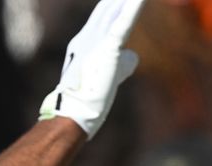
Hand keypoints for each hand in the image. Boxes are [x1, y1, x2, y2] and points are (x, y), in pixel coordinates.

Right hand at [39, 0, 144, 138]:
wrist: (76, 109)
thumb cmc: (90, 96)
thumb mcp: (109, 73)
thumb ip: (122, 61)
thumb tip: (134, 54)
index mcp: (85, 40)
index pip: (103, 15)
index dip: (113, 4)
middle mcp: (89, 35)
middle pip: (108, 8)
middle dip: (120, 0)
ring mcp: (97, 40)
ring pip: (115, 11)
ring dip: (128, 0)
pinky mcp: (108, 47)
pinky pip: (124, 23)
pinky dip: (133, 8)